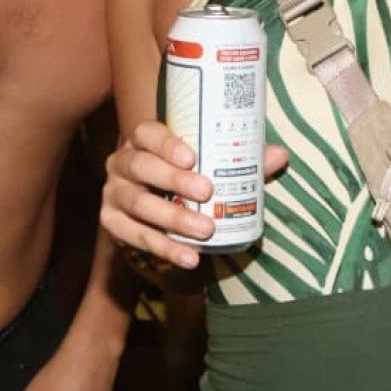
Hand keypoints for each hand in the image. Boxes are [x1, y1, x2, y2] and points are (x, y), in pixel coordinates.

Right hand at [100, 121, 288, 270]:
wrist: (157, 212)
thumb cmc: (187, 178)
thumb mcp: (211, 166)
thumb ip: (241, 160)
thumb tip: (279, 155)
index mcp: (143, 141)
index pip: (147, 133)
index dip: (166, 143)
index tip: (192, 157)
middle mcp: (122, 163)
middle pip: (141, 167)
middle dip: (173, 180)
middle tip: (207, 192)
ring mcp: (113, 193)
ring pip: (137, 203)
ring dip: (172, 218)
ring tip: (205, 231)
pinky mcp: (112, 223)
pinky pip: (134, 236)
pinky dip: (163, 248)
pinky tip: (189, 257)